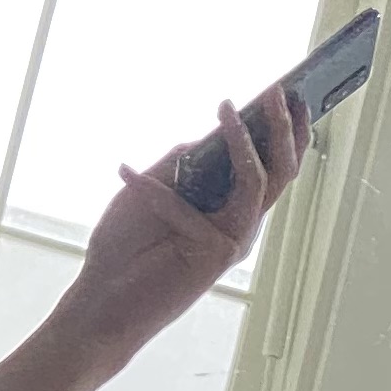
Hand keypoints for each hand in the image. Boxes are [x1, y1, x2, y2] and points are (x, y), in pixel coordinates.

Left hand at [58, 86, 309, 370]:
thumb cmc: (123, 248)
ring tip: (226, 106)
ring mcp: (232, 243)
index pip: (268, 169)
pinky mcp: (214, 254)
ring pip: (257, 181)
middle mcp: (239, 228)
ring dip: (242, 140)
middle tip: (282, 91)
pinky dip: (154, 189)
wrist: (101, 299)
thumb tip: (202, 140)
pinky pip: (191, 207)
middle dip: (284, 129)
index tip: (288, 93)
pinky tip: (123, 173)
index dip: (284, 133)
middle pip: (279, 173)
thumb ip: (180, 167)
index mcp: (229, 213)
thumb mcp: (148, 191)